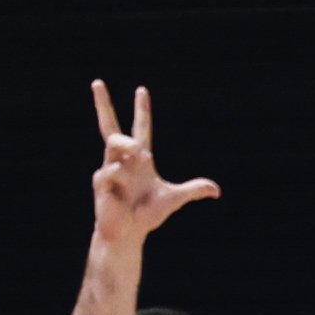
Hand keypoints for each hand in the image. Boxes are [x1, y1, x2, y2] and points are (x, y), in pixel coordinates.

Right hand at [88, 82, 219, 243]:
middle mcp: (122, 159)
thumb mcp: (174, 198)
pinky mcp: (100, 180)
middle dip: (103, 104)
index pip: (141, 128)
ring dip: (126, 145)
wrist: (129, 232)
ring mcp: (109, 167)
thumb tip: (216, 190)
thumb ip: (193, 190)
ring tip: (140, 156)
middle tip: (98, 82)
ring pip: (114, 142)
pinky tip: (122, 192)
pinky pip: (112, 170)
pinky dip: (120, 178)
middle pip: (110, 125)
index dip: (142, 110)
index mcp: (140, 158)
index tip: (142, 90)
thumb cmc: (147, 215)